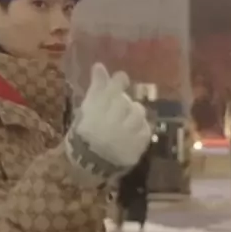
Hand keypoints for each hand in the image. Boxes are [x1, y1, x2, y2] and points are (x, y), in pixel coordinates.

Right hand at [64, 63, 150, 183]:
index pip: (108, 92)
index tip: (121, 77)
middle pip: (123, 102)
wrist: (90, 166)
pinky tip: (133, 129)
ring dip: (134, 112)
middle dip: (123, 100)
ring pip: (137, 114)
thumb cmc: (85, 135)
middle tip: (120, 105)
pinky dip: (141, 127)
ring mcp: (124, 138)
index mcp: (93, 116)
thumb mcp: (85, 111)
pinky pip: (145, 130)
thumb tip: (100, 65)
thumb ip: (95, 90)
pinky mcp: (135, 149)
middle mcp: (109, 125)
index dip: (117, 82)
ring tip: (127, 117)